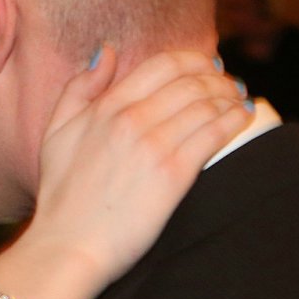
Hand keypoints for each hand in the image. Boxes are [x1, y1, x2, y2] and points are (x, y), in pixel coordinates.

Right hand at [5, 46, 250, 290]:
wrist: (69, 246)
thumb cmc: (60, 197)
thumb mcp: (55, 133)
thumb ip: (78, 89)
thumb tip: (106, 52)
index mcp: (105, 107)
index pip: (162, 65)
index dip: (192, 60)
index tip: (206, 66)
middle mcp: (131, 119)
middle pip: (190, 81)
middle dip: (217, 77)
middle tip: (229, 83)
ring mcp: (154, 145)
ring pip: (207, 103)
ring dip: (230, 96)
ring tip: (239, 100)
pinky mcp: (174, 174)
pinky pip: (214, 133)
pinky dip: (235, 119)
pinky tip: (244, 116)